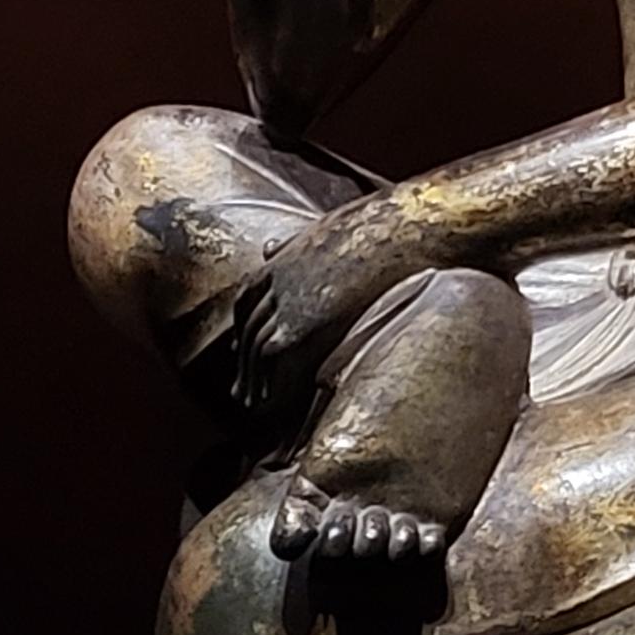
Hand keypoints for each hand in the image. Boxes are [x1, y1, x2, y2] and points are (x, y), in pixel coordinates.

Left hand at [231, 199, 396, 415]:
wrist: (396, 231)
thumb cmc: (376, 227)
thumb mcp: (322, 229)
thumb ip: (293, 243)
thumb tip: (268, 248)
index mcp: (280, 260)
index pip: (246, 300)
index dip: (242, 327)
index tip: (237, 348)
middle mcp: (275, 283)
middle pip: (249, 330)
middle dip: (243, 363)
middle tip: (238, 392)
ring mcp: (285, 304)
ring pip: (257, 350)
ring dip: (253, 381)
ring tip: (252, 406)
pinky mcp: (301, 326)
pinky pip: (275, 361)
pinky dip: (271, 383)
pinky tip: (272, 404)